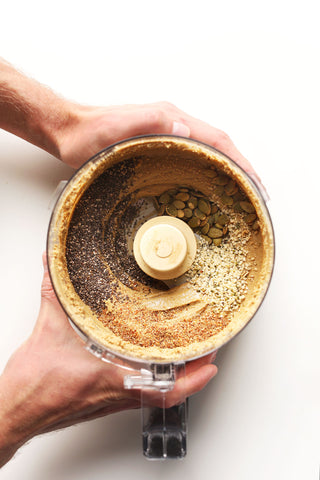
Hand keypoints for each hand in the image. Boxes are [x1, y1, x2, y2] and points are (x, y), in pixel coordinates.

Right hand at [0, 254, 216, 465]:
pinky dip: (157, 379)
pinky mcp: (105, 401)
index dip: (193, 377)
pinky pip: (141, 393)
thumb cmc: (32, 388)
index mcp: (110, 378)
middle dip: (194, 371)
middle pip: (169, 390)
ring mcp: (113, 401)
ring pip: (157, 393)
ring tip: (191, 355)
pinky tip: (155, 365)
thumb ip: (54, 293)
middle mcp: (117, 394)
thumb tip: (52, 267)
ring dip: (178, 375)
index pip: (163, 385)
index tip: (211, 362)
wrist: (16, 413)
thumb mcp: (47, 331)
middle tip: (209, 350)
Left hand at [57, 101, 254, 172]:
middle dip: (241, 167)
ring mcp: (168, 134)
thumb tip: (183, 126)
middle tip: (257, 191)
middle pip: (219, 145)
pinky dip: (210, 171)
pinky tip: (212, 185)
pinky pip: (194, 157)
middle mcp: (174, 124)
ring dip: (229, 169)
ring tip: (243, 191)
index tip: (255, 180)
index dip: (239, 160)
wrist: (71, 130)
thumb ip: (149, 123)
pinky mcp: (160, 146)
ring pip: (209, 151)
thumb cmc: (91, 132)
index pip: (216, 138)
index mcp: (170, 119)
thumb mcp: (117, 128)